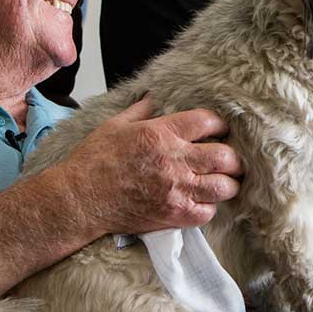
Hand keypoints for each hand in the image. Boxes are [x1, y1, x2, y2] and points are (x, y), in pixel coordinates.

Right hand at [67, 97, 241, 234]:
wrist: (79, 199)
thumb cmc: (94, 161)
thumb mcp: (116, 124)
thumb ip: (143, 109)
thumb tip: (156, 97)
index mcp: (161, 134)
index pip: (208, 121)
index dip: (219, 124)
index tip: (219, 129)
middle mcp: (173, 161)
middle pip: (225, 156)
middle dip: (233, 157)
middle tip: (230, 159)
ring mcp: (176, 190)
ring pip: (224, 187)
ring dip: (228, 183)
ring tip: (223, 181)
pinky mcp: (173, 214)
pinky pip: (207, 212)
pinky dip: (209, 207)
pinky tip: (202, 201)